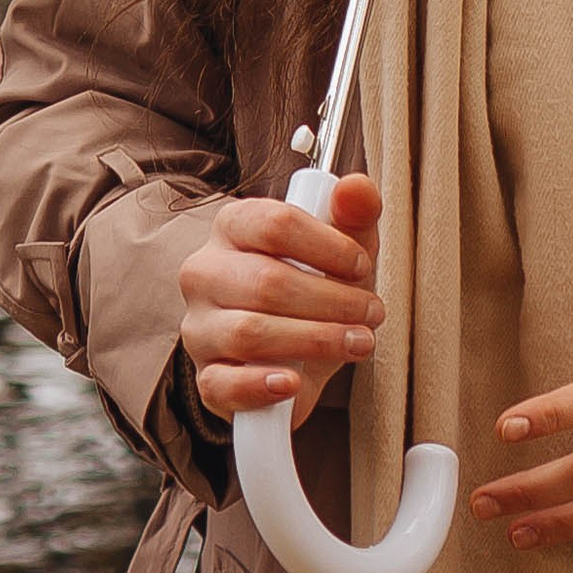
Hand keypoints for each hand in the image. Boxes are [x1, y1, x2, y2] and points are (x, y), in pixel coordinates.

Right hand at [179, 176, 383, 427]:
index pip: (275, 224)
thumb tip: (355, 187)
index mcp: (233, 227)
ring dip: (316, 340)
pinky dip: (261, 386)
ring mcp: (200, 328)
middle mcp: (206, 273)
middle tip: (372, 312)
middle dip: (332, 300)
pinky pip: (223, 385)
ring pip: (249, 333)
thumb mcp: (342, 249)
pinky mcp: (205, 378)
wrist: (296, 355)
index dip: (328, 246)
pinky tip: (293, 381)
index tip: (361, 265)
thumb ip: (354, 212)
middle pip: (266, 282)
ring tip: (357, 343)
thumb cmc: (314, 290)